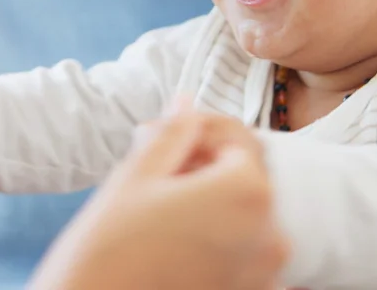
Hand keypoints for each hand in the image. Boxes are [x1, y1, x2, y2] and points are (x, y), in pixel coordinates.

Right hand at [30, 105, 286, 289]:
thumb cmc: (107, 252)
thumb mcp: (135, 177)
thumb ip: (170, 134)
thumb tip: (185, 103)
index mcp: (246, 192)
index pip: (237, 136)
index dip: (197, 126)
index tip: (159, 130)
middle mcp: (269, 234)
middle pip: (245, 174)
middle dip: (205, 160)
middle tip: (153, 161)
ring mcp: (262, 273)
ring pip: (243, 212)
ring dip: (208, 196)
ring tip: (156, 199)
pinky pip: (240, 250)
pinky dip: (214, 233)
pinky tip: (170, 233)